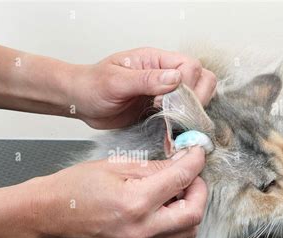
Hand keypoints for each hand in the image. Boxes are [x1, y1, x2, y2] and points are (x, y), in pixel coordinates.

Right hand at [22, 146, 207, 237]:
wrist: (49, 213)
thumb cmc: (74, 187)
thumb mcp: (116, 166)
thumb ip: (154, 166)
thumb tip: (181, 162)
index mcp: (135, 203)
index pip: (181, 179)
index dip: (195, 161)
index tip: (197, 152)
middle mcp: (141, 229)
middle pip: (194, 215)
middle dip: (199, 190)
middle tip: (190, 174)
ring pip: (186, 231)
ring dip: (190, 207)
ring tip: (176, 188)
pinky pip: (168, 236)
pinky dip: (175, 219)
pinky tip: (162, 202)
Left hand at [67, 47, 216, 128]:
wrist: (80, 102)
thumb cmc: (92, 85)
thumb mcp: (116, 82)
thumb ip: (146, 79)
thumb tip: (175, 78)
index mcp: (155, 60)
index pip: (190, 66)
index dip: (188, 85)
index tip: (169, 102)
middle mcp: (163, 74)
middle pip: (202, 79)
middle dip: (197, 99)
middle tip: (177, 114)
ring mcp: (163, 92)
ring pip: (196, 97)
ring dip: (191, 111)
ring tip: (173, 123)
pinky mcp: (160, 109)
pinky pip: (181, 114)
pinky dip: (182, 124)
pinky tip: (170, 132)